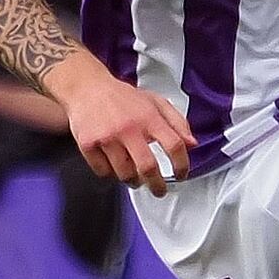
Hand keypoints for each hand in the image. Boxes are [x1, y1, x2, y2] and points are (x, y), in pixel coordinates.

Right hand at [46, 53, 194, 194]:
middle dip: (157, 185)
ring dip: (134, 181)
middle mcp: (129, 128)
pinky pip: (103, 171)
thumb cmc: (123, 97)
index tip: (181, 174)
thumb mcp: (156, 102)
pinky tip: (116, 168)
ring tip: (136, 179)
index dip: (182, 164)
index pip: (174, 145)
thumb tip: (192, 143)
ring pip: (124, 173)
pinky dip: (111, 174)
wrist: (87, 88)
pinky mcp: (88, 144)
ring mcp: (107, 137)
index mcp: (149, 117)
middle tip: (159, 190)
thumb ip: (177, 122)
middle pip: (148, 167)